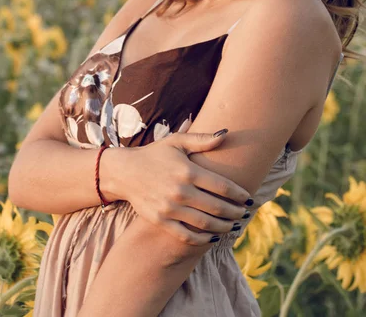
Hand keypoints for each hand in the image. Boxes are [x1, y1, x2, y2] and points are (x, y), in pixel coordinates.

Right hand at [111, 131, 251, 245]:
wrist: (125, 172)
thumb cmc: (155, 154)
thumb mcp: (177, 141)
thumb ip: (202, 139)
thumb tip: (226, 133)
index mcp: (187, 171)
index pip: (222, 186)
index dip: (239, 194)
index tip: (249, 198)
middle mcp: (180, 191)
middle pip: (217, 207)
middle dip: (235, 212)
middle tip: (246, 213)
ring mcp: (170, 208)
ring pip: (205, 223)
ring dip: (224, 227)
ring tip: (234, 225)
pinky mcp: (161, 221)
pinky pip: (186, 236)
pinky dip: (202, 239)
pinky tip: (212, 236)